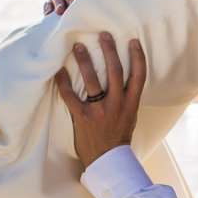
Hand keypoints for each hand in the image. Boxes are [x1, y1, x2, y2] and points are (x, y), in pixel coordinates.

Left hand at [55, 32, 147, 173]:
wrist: (107, 163)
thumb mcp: (130, 117)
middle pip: (115, 72)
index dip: (137, 57)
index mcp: (131, 104)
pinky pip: (70, 96)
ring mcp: (99, 111)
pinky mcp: (82, 117)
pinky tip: (58, 70)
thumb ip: (126, 98)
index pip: (139, 76)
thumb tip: (123, 78)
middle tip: (103, 34)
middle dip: (109, 51)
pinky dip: (63, 83)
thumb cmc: (118, 139)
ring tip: (77, 46)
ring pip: (93, 80)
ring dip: (85, 61)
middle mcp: (117, 105)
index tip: (132, 41)